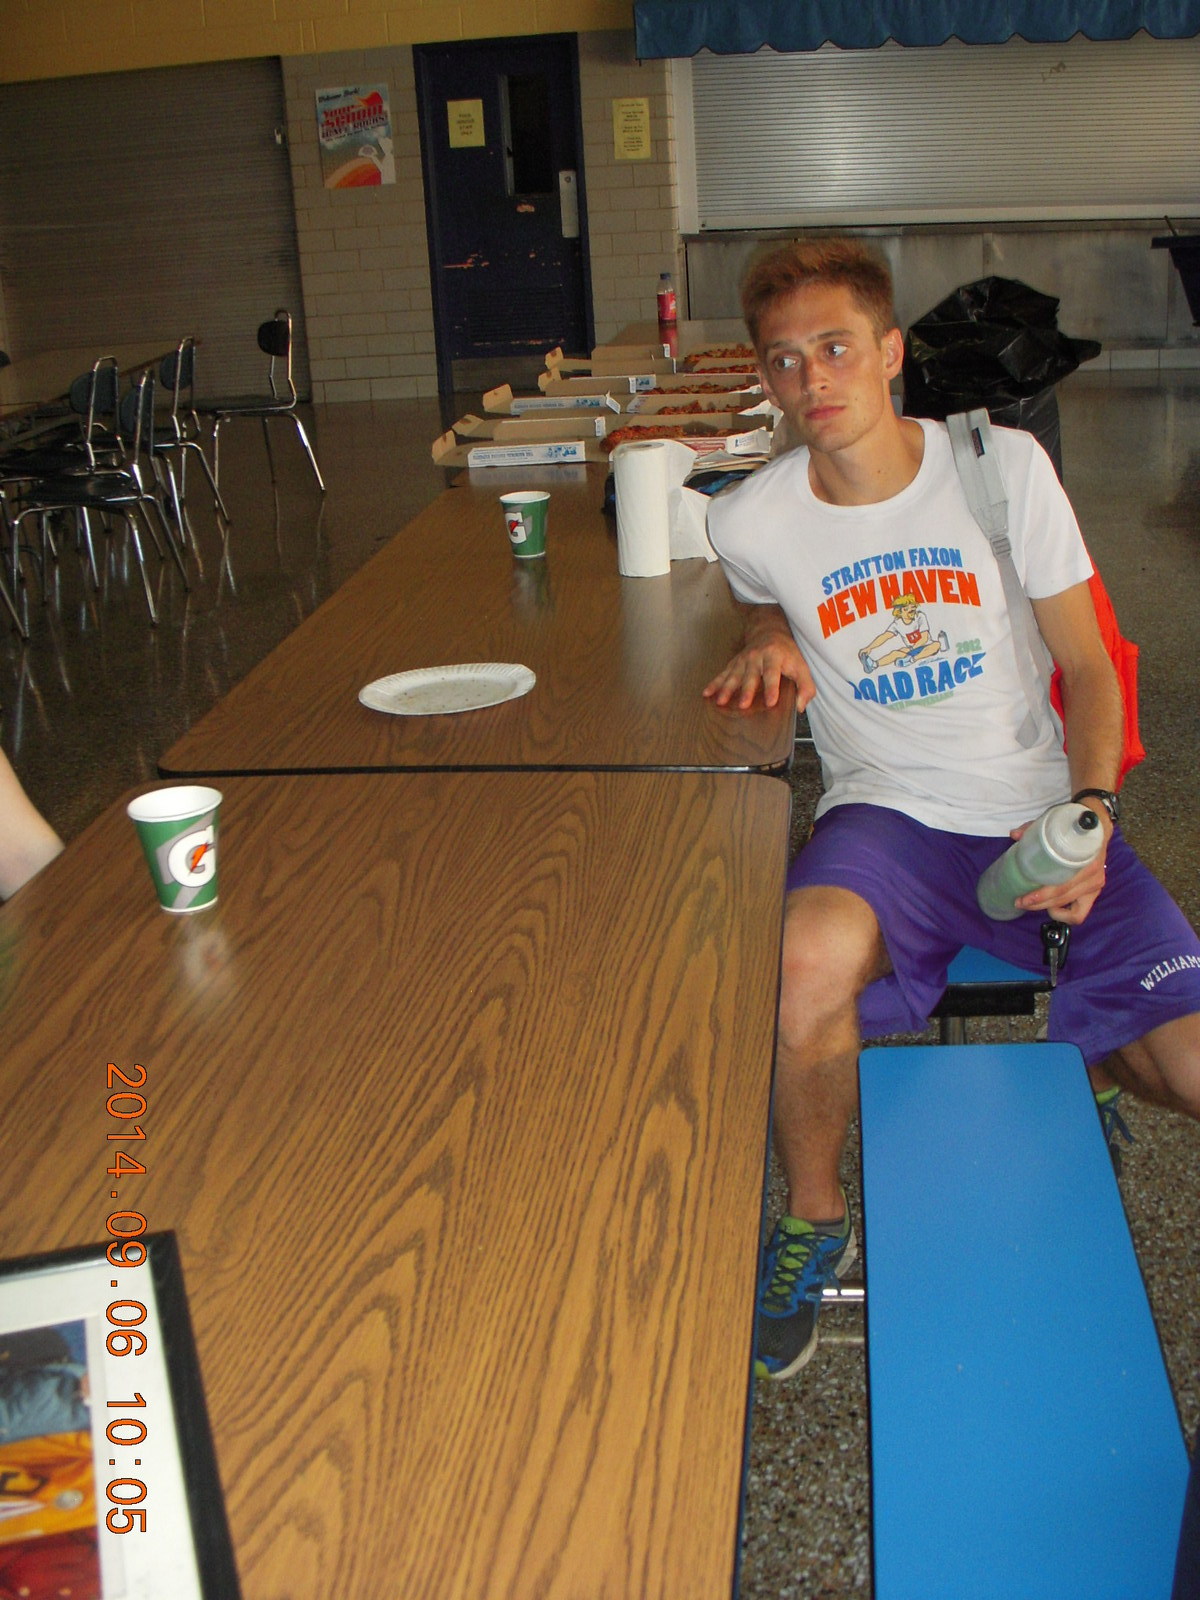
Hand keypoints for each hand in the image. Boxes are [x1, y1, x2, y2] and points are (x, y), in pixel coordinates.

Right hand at [703, 629, 814, 711]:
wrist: (770, 631)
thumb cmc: (788, 654)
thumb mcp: (802, 667)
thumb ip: (806, 687)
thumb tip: (800, 707)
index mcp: (775, 657)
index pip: (773, 674)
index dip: (772, 688)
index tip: (771, 702)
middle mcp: (757, 657)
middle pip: (751, 676)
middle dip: (746, 690)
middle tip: (743, 705)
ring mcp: (743, 660)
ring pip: (734, 675)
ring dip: (726, 689)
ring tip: (720, 701)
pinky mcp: (734, 663)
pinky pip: (723, 674)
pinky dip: (714, 684)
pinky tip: (706, 693)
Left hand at [1011, 810, 1112, 925]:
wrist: (1097, 827)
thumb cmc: (1073, 828)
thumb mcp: (1054, 824)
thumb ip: (1034, 828)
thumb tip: (1014, 835)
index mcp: (1086, 861)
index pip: (1062, 886)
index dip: (1041, 896)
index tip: (1023, 898)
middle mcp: (1094, 876)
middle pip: (1064, 899)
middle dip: (1039, 904)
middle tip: (1020, 902)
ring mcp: (1095, 886)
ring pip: (1074, 911)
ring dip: (1050, 910)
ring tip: (1033, 904)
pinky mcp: (1094, 892)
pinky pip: (1080, 913)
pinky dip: (1065, 914)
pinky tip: (1052, 906)